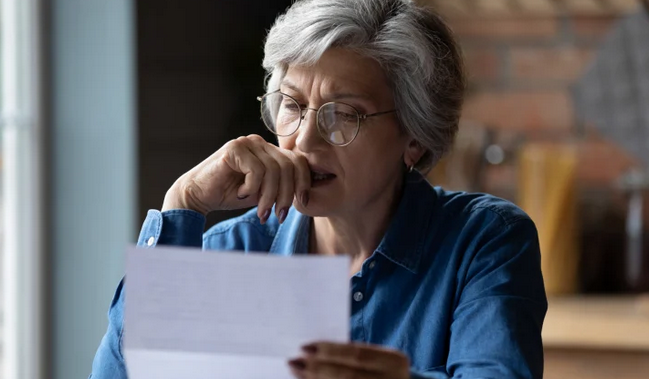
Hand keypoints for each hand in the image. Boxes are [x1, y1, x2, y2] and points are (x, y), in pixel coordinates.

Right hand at [162, 134, 310, 222]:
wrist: (198, 196)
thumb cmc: (231, 194)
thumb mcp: (264, 192)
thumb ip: (282, 188)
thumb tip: (308, 195)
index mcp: (269, 151)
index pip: (298, 161)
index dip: (303, 183)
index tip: (302, 204)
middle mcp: (259, 143)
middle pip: (289, 166)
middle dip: (286, 195)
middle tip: (277, 215)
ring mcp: (247, 143)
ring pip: (274, 170)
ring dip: (269, 196)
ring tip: (261, 211)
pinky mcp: (233, 149)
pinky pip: (256, 170)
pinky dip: (252, 188)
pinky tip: (241, 194)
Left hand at [288, 341, 409, 378]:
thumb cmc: (382, 371)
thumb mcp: (377, 359)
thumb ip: (353, 356)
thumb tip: (315, 352)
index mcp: (394, 361)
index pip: (357, 353)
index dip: (330, 350)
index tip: (304, 346)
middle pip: (348, 374)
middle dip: (318, 367)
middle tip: (294, 361)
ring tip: (296, 371)